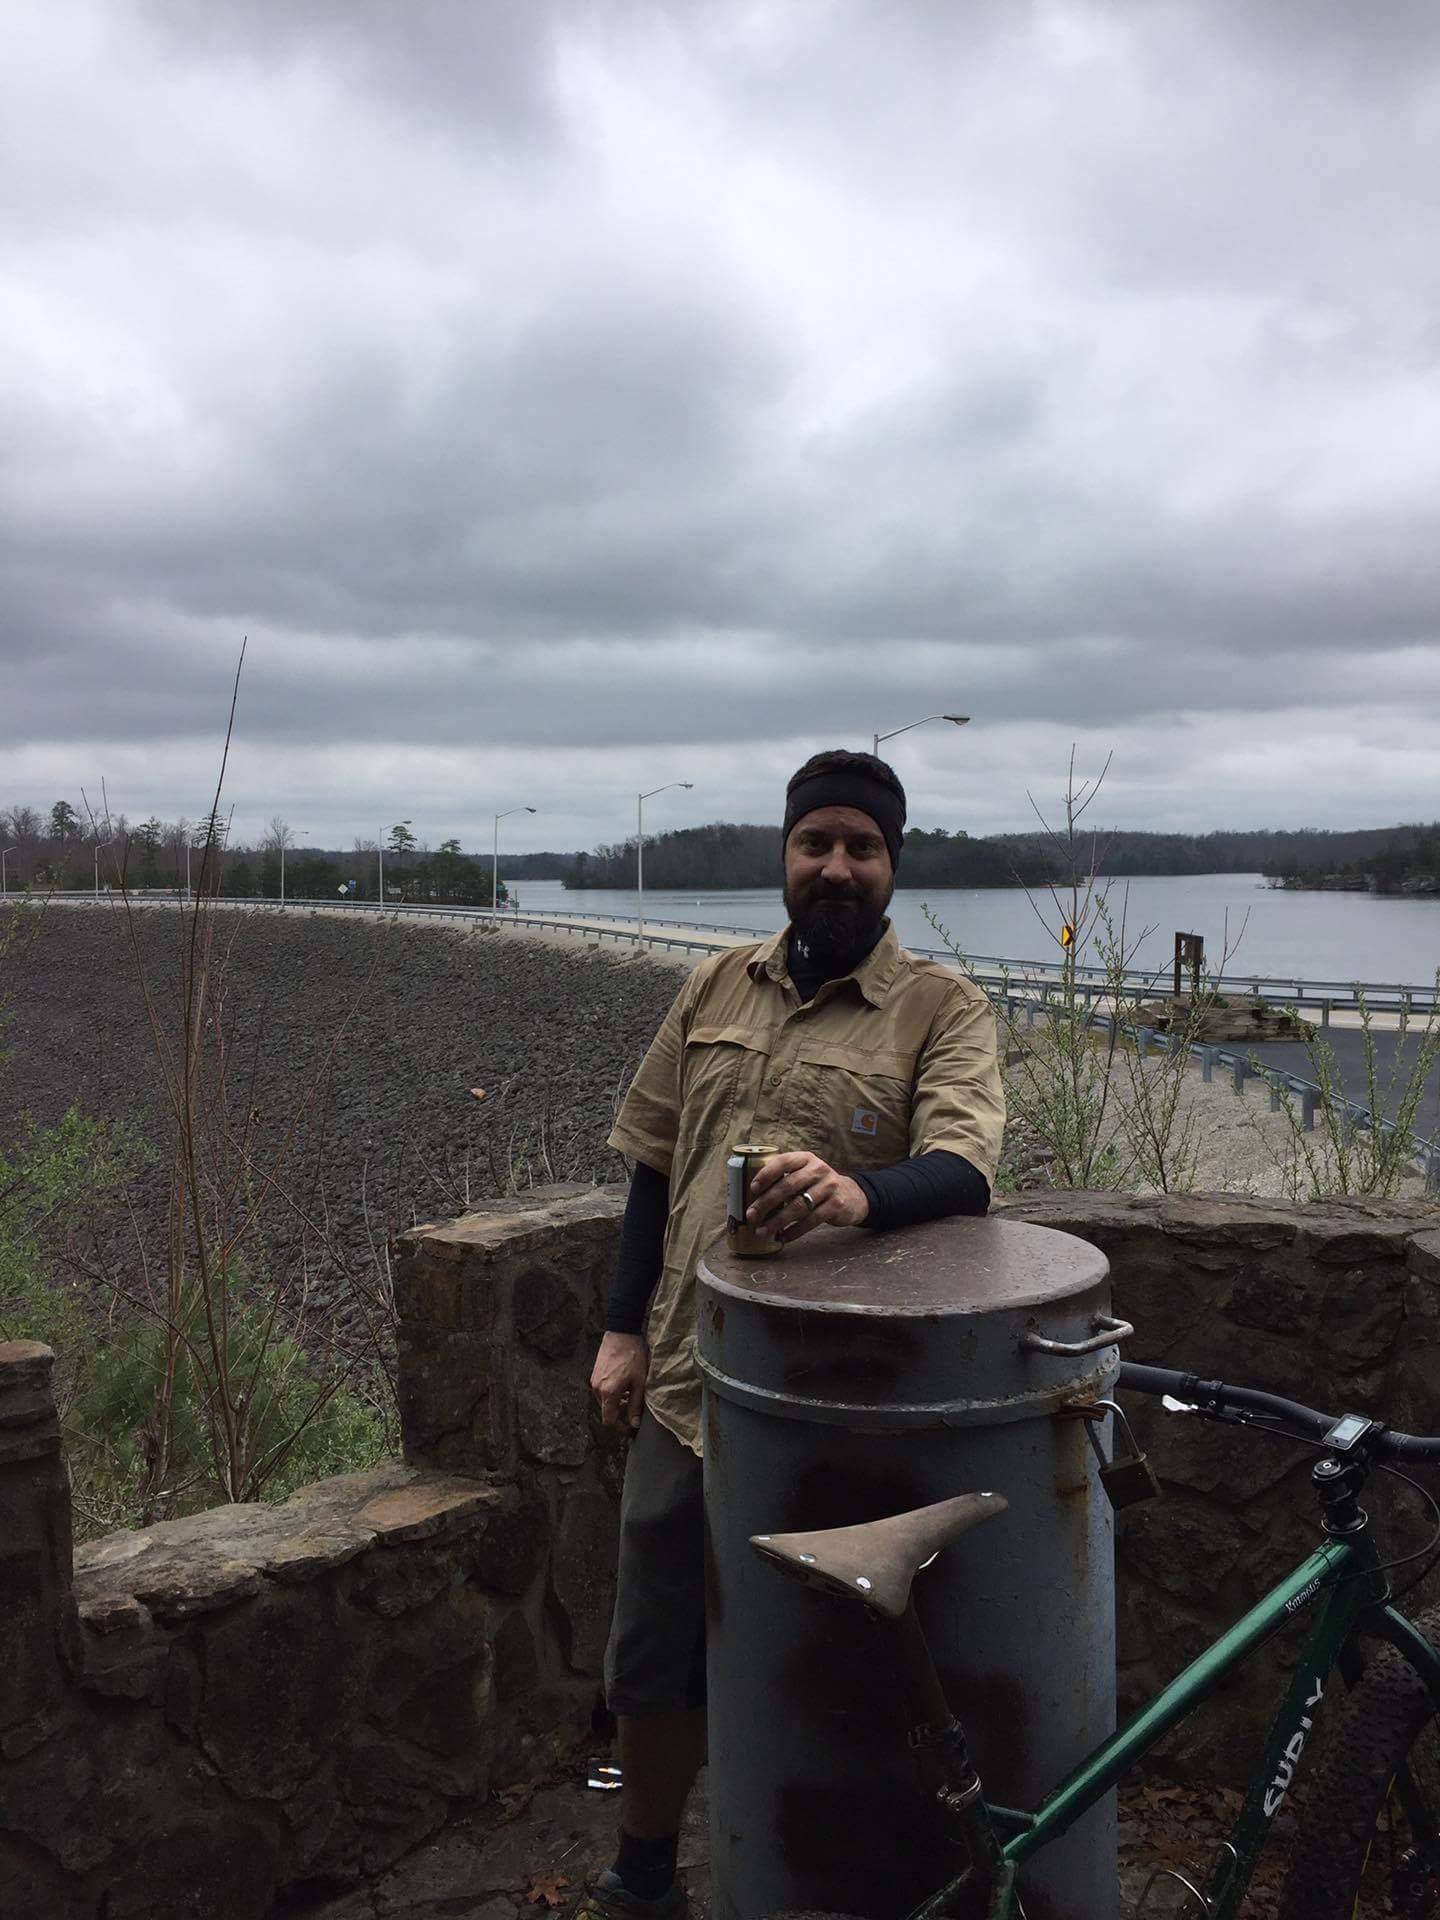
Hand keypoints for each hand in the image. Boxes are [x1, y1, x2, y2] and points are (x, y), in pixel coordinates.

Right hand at [590, 1332, 648, 1431]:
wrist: (621, 1332)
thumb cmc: (633, 1356)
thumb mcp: (639, 1383)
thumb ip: (635, 1405)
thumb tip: (634, 1424)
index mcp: (608, 1393)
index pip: (609, 1420)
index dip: (619, 1427)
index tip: (629, 1428)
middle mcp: (597, 1389)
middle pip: (606, 1410)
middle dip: (620, 1414)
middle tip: (634, 1412)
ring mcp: (594, 1380)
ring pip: (604, 1400)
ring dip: (616, 1403)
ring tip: (631, 1396)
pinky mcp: (595, 1373)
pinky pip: (602, 1390)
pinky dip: (612, 1393)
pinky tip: (624, 1386)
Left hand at [746, 1151, 869, 1242]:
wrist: (852, 1195)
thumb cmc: (817, 1185)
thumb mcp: (805, 1173)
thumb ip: (785, 1178)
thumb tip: (753, 1197)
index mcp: (806, 1159)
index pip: (783, 1162)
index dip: (766, 1174)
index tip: (752, 1189)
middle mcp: (818, 1169)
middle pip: (788, 1186)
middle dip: (766, 1202)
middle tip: (752, 1215)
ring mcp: (829, 1187)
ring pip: (798, 1206)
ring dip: (777, 1221)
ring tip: (763, 1231)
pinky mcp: (836, 1205)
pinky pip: (811, 1221)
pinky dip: (794, 1231)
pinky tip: (783, 1237)